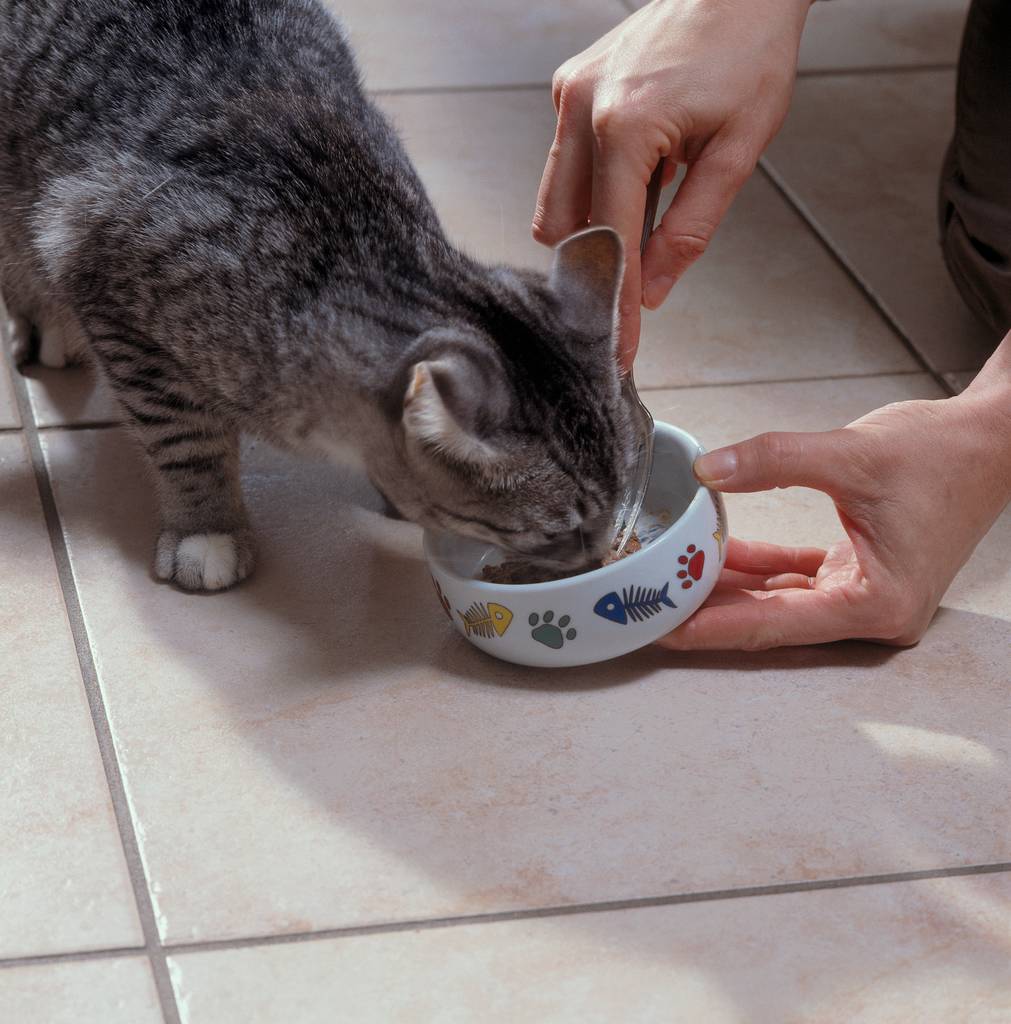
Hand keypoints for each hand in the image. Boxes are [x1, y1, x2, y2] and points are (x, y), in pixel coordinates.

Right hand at [533, 0, 812, 366]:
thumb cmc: (749, 53)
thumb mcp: (738, 150)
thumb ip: (690, 229)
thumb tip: (654, 291)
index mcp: (625, 126)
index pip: (611, 240)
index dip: (617, 300)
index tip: (618, 346)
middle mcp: (582, 109)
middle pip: (565, 228)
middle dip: (596, 268)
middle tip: (629, 296)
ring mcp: (568, 95)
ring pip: (554, 201)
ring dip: (591, 230)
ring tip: (643, 222)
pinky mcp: (567, 87)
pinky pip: (563, 164)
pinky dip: (592, 191)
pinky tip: (636, 180)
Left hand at [659, 339, 1010, 649]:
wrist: (989, 441)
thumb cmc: (942, 455)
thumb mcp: (851, 453)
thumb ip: (774, 461)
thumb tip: (707, 471)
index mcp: (879, 604)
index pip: (776, 623)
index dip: (714, 626)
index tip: (661, 630)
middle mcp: (871, 613)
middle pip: (771, 621)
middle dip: (708, 612)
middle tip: (646, 609)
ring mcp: (863, 595)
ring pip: (777, 601)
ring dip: (726, 587)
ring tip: (665, 580)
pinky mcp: (856, 574)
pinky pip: (793, 578)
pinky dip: (755, 567)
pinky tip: (712, 553)